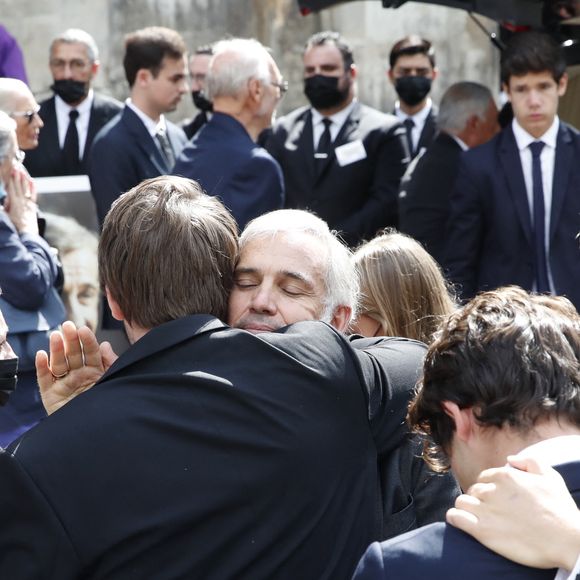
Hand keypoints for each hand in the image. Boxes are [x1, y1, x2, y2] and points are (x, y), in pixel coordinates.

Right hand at [5, 165, 37, 233]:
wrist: (27, 233)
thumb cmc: (14, 225)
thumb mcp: (6, 216)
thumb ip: (3, 208)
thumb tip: (2, 200)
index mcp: (14, 202)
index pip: (12, 188)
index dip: (11, 179)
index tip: (10, 171)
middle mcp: (22, 201)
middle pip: (18, 186)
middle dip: (17, 176)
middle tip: (16, 166)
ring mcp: (28, 203)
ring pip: (26, 188)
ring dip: (24, 179)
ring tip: (22, 170)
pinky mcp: (32, 206)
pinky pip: (33, 195)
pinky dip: (33, 187)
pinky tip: (32, 180)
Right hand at [36, 321, 117, 414]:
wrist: (95, 432)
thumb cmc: (106, 406)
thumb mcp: (112, 381)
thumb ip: (110, 363)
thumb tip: (105, 344)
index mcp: (94, 372)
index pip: (91, 353)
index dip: (87, 341)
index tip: (83, 329)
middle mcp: (78, 376)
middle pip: (74, 355)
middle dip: (71, 340)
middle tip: (67, 326)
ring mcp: (64, 385)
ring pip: (59, 364)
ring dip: (56, 349)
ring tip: (55, 336)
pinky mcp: (51, 396)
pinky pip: (45, 380)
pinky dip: (42, 367)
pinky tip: (41, 355)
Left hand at [446, 455, 579, 570]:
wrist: (568, 541)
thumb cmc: (561, 510)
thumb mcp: (550, 476)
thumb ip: (528, 461)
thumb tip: (509, 459)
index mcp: (505, 476)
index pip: (485, 478)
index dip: (490, 489)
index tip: (499, 501)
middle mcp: (492, 490)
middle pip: (474, 490)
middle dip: (480, 499)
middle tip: (492, 512)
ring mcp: (486, 510)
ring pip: (462, 502)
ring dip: (467, 509)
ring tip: (478, 518)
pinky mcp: (482, 530)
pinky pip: (455, 517)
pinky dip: (455, 519)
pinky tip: (463, 523)